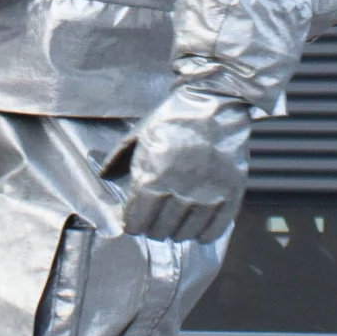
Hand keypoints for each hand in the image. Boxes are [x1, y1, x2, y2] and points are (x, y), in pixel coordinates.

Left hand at [103, 82, 251, 242]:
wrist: (214, 101)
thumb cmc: (173, 115)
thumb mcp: (139, 134)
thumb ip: (119, 158)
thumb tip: (106, 176)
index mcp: (151, 177)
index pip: (136, 220)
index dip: (133, 224)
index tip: (134, 223)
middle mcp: (178, 191)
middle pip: (159, 230)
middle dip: (152, 229)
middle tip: (154, 223)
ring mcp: (206, 194)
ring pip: (186, 232)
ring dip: (177, 233)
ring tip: (174, 227)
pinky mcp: (230, 193)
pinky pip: (216, 228)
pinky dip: (205, 234)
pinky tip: (199, 232)